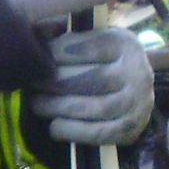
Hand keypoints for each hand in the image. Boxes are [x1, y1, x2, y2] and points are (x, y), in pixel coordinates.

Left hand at [29, 26, 153, 145]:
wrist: (136, 88)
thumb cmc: (102, 61)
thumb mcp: (91, 40)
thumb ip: (65, 37)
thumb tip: (35, 36)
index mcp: (122, 43)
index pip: (81, 48)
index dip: (53, 54)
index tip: (35, 59)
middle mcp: (136, 70)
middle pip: (87, 78)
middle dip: (52, 83)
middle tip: (31, 85)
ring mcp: (137, 101)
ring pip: (92, 107)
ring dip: (58, 108)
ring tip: (38, 104)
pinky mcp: (131, 128)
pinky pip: (98, 133)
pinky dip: (73, 131)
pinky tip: (54, 127)